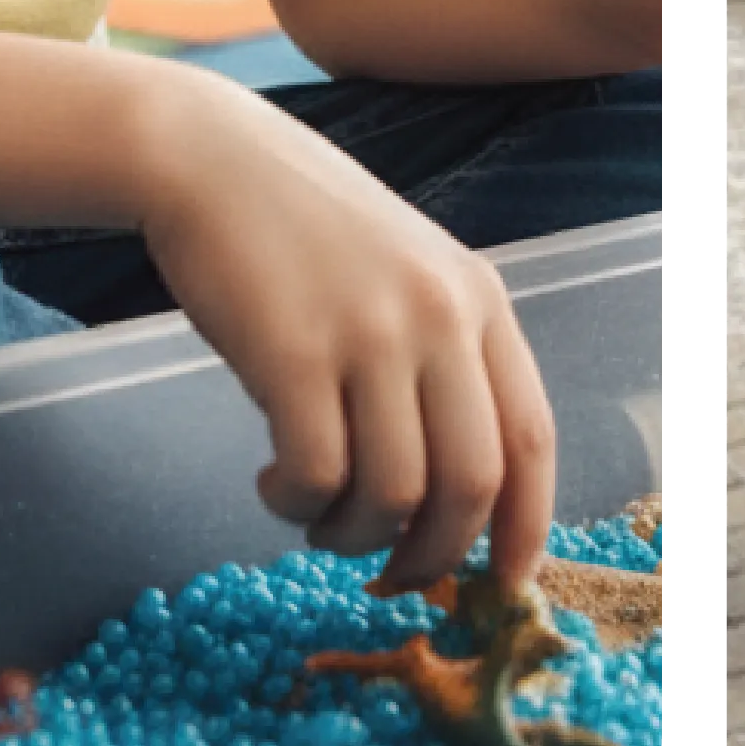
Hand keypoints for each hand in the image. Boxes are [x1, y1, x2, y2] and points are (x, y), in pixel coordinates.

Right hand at [134, 75, 557, 595]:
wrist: (211, 161)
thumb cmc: (303, 231)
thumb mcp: (405, 276)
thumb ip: (440, 362)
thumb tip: (452, 497)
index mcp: (478, 300)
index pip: (533, 438)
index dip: (524, 527)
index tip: (502, 584)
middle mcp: (439, 317)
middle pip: (471, 482)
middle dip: (432, 553)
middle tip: (388, 573)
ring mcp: (369, 333)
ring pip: (393, 493)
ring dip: (351, 533)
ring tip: (315, 511)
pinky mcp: (293, 354)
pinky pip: (316, 476)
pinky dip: (297, 503)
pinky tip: (272, 479)